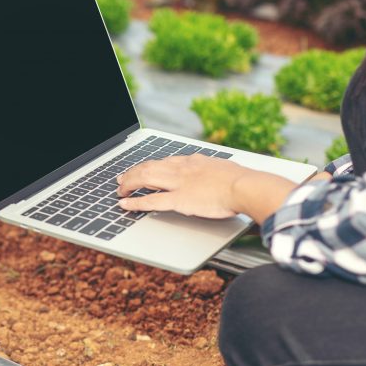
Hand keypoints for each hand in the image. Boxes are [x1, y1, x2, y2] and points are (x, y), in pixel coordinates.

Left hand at [116, 155, 250, 218]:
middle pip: (149, 167)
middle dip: (132, 173)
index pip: (164, 161)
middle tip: (122, 178)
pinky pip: (151, 201)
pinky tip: (125, 204)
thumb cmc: (241, 181)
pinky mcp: (179, 200)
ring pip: (145, 179)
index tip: (142, 169)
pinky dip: (135, 202)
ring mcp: (179, 183)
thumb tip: (214, 175)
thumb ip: (212, 171)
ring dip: (129, 184)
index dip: (149, 166)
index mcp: (193, 161)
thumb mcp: (223, 169)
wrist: (246, 186)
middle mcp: (182, 169)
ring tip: (119, 189)